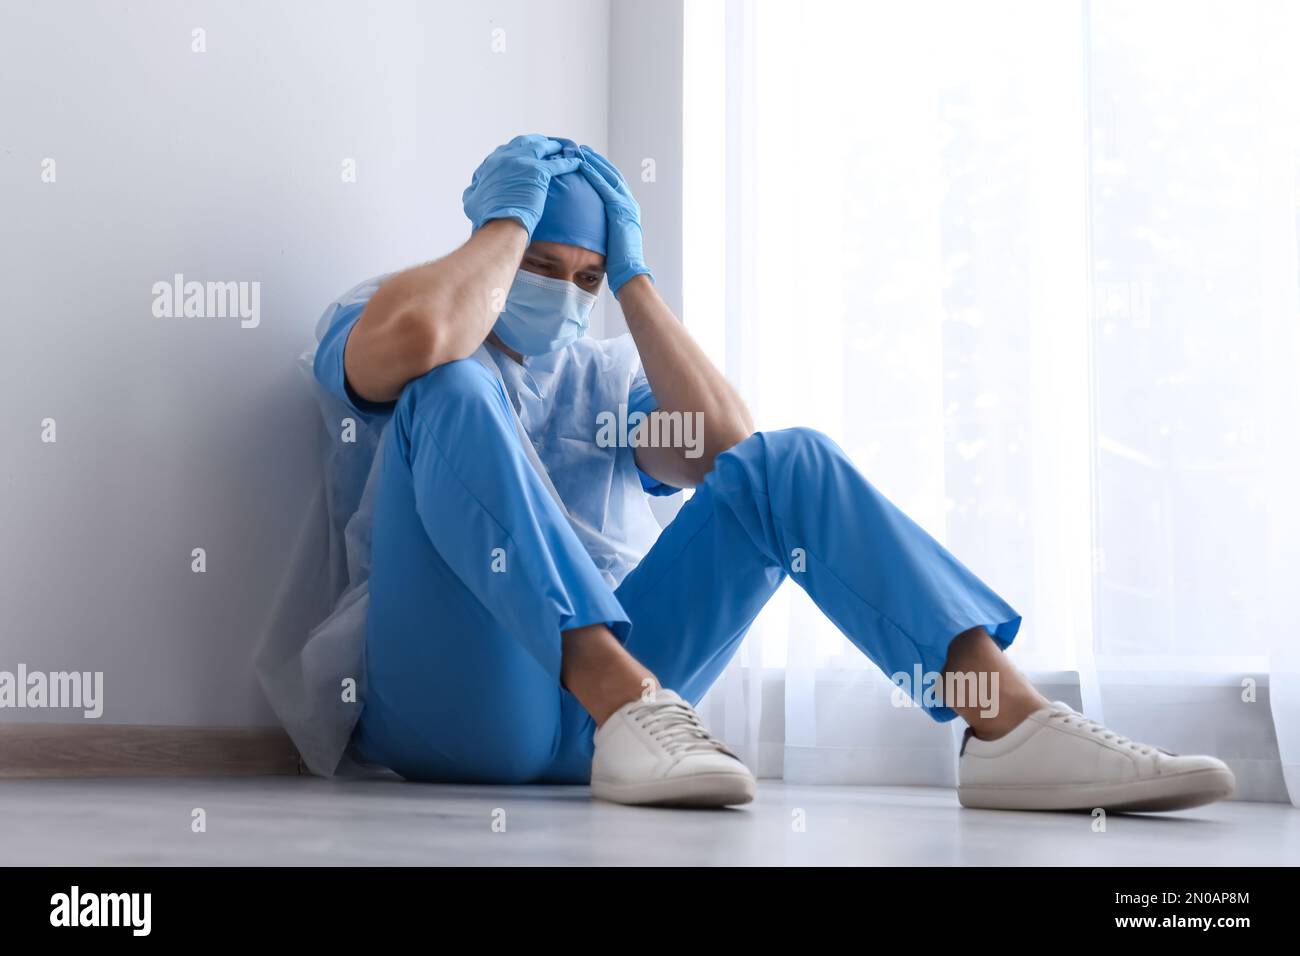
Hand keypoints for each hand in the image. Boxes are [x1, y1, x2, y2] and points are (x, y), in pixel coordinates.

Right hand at [462, 135, 582, 237]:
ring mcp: (522, 162)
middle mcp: (506, 157)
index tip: (525, 151)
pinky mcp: (538, 172)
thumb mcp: (473, 201)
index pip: (507, 150)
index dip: (518, 149)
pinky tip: (577, 162)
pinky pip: (558, 164)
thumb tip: (473, 190)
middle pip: (525, 142)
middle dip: (537, 142)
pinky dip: (568, 161)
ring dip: (554, 146)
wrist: (499, 225)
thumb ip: (474, 191)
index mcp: (492, 163)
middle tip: (546, 144)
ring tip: (563, 147)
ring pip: (542, 148)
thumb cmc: (486, 218)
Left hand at [577, 145, 653, 295]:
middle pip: (612, 175)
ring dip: (594, 162)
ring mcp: (627, 206)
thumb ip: (601, 231)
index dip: (600, 170)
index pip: (613, 184)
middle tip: (582, 149)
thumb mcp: (609, 241)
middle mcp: (629, 205)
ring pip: (609, 176)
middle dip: (597, 160)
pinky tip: (583, 165)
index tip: (587, 160)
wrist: (630, 273)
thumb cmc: (618, 264)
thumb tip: (585, 231)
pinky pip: (606, 187)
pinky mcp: (621, 211)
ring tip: (580, 151)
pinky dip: (594, 174)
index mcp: (627, 211)